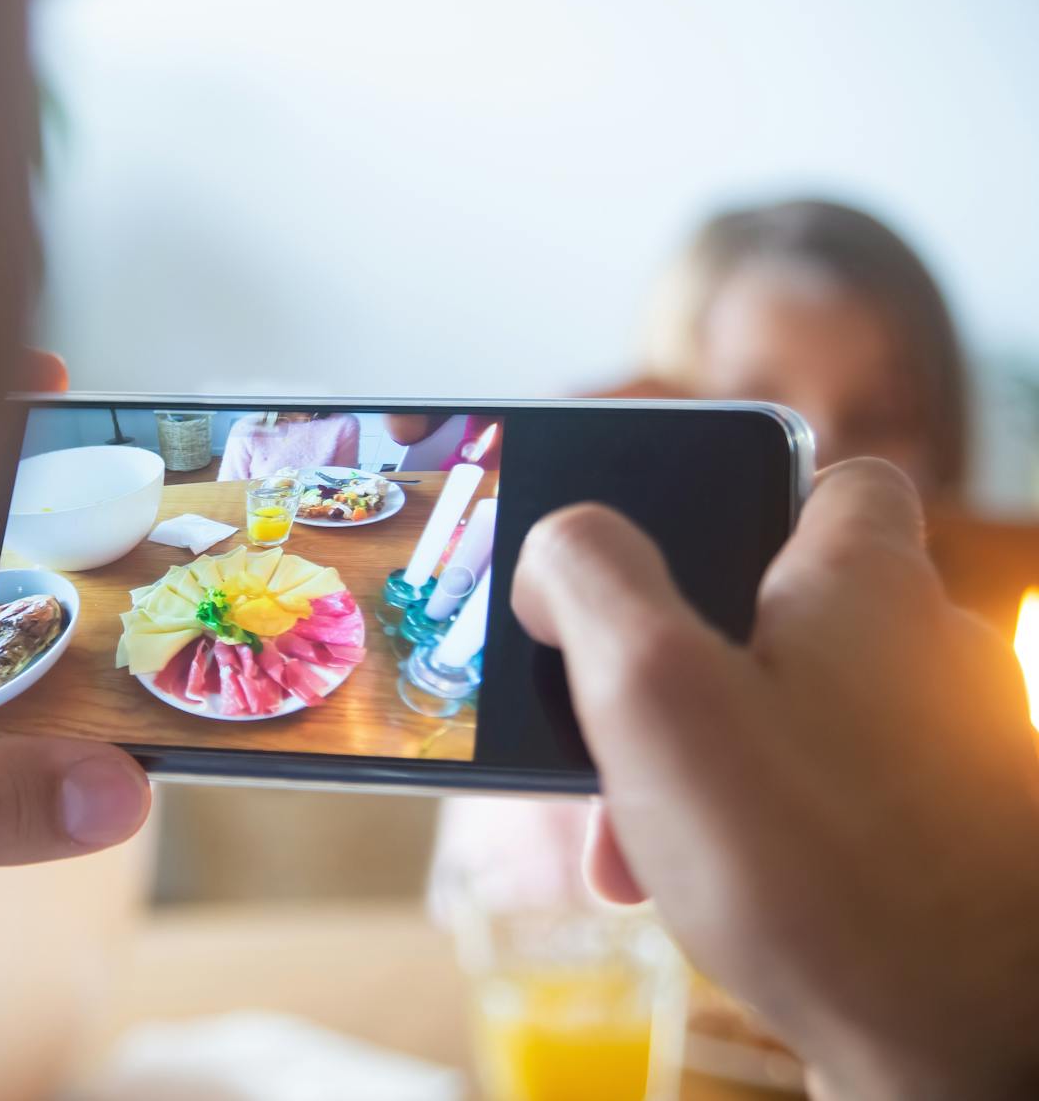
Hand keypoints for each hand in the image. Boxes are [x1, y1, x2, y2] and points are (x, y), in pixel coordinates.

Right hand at [514, 459, 1038, 1100]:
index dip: (740, 498)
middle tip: (610, 738)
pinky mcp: (945, 841)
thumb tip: (556, 540)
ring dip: (698, 768)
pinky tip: (707, 889)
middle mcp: (929, 654)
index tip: (661, 557)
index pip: (832, 481)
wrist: (967, 1053)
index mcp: (867, 584)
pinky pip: (825, 800)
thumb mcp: (654, 691)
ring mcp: (947, 754)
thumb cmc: (813, 865)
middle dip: (672, 679)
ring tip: (636, 842)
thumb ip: (590, 580)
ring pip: (791, 720)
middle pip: (779, 616)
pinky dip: (755, 831)